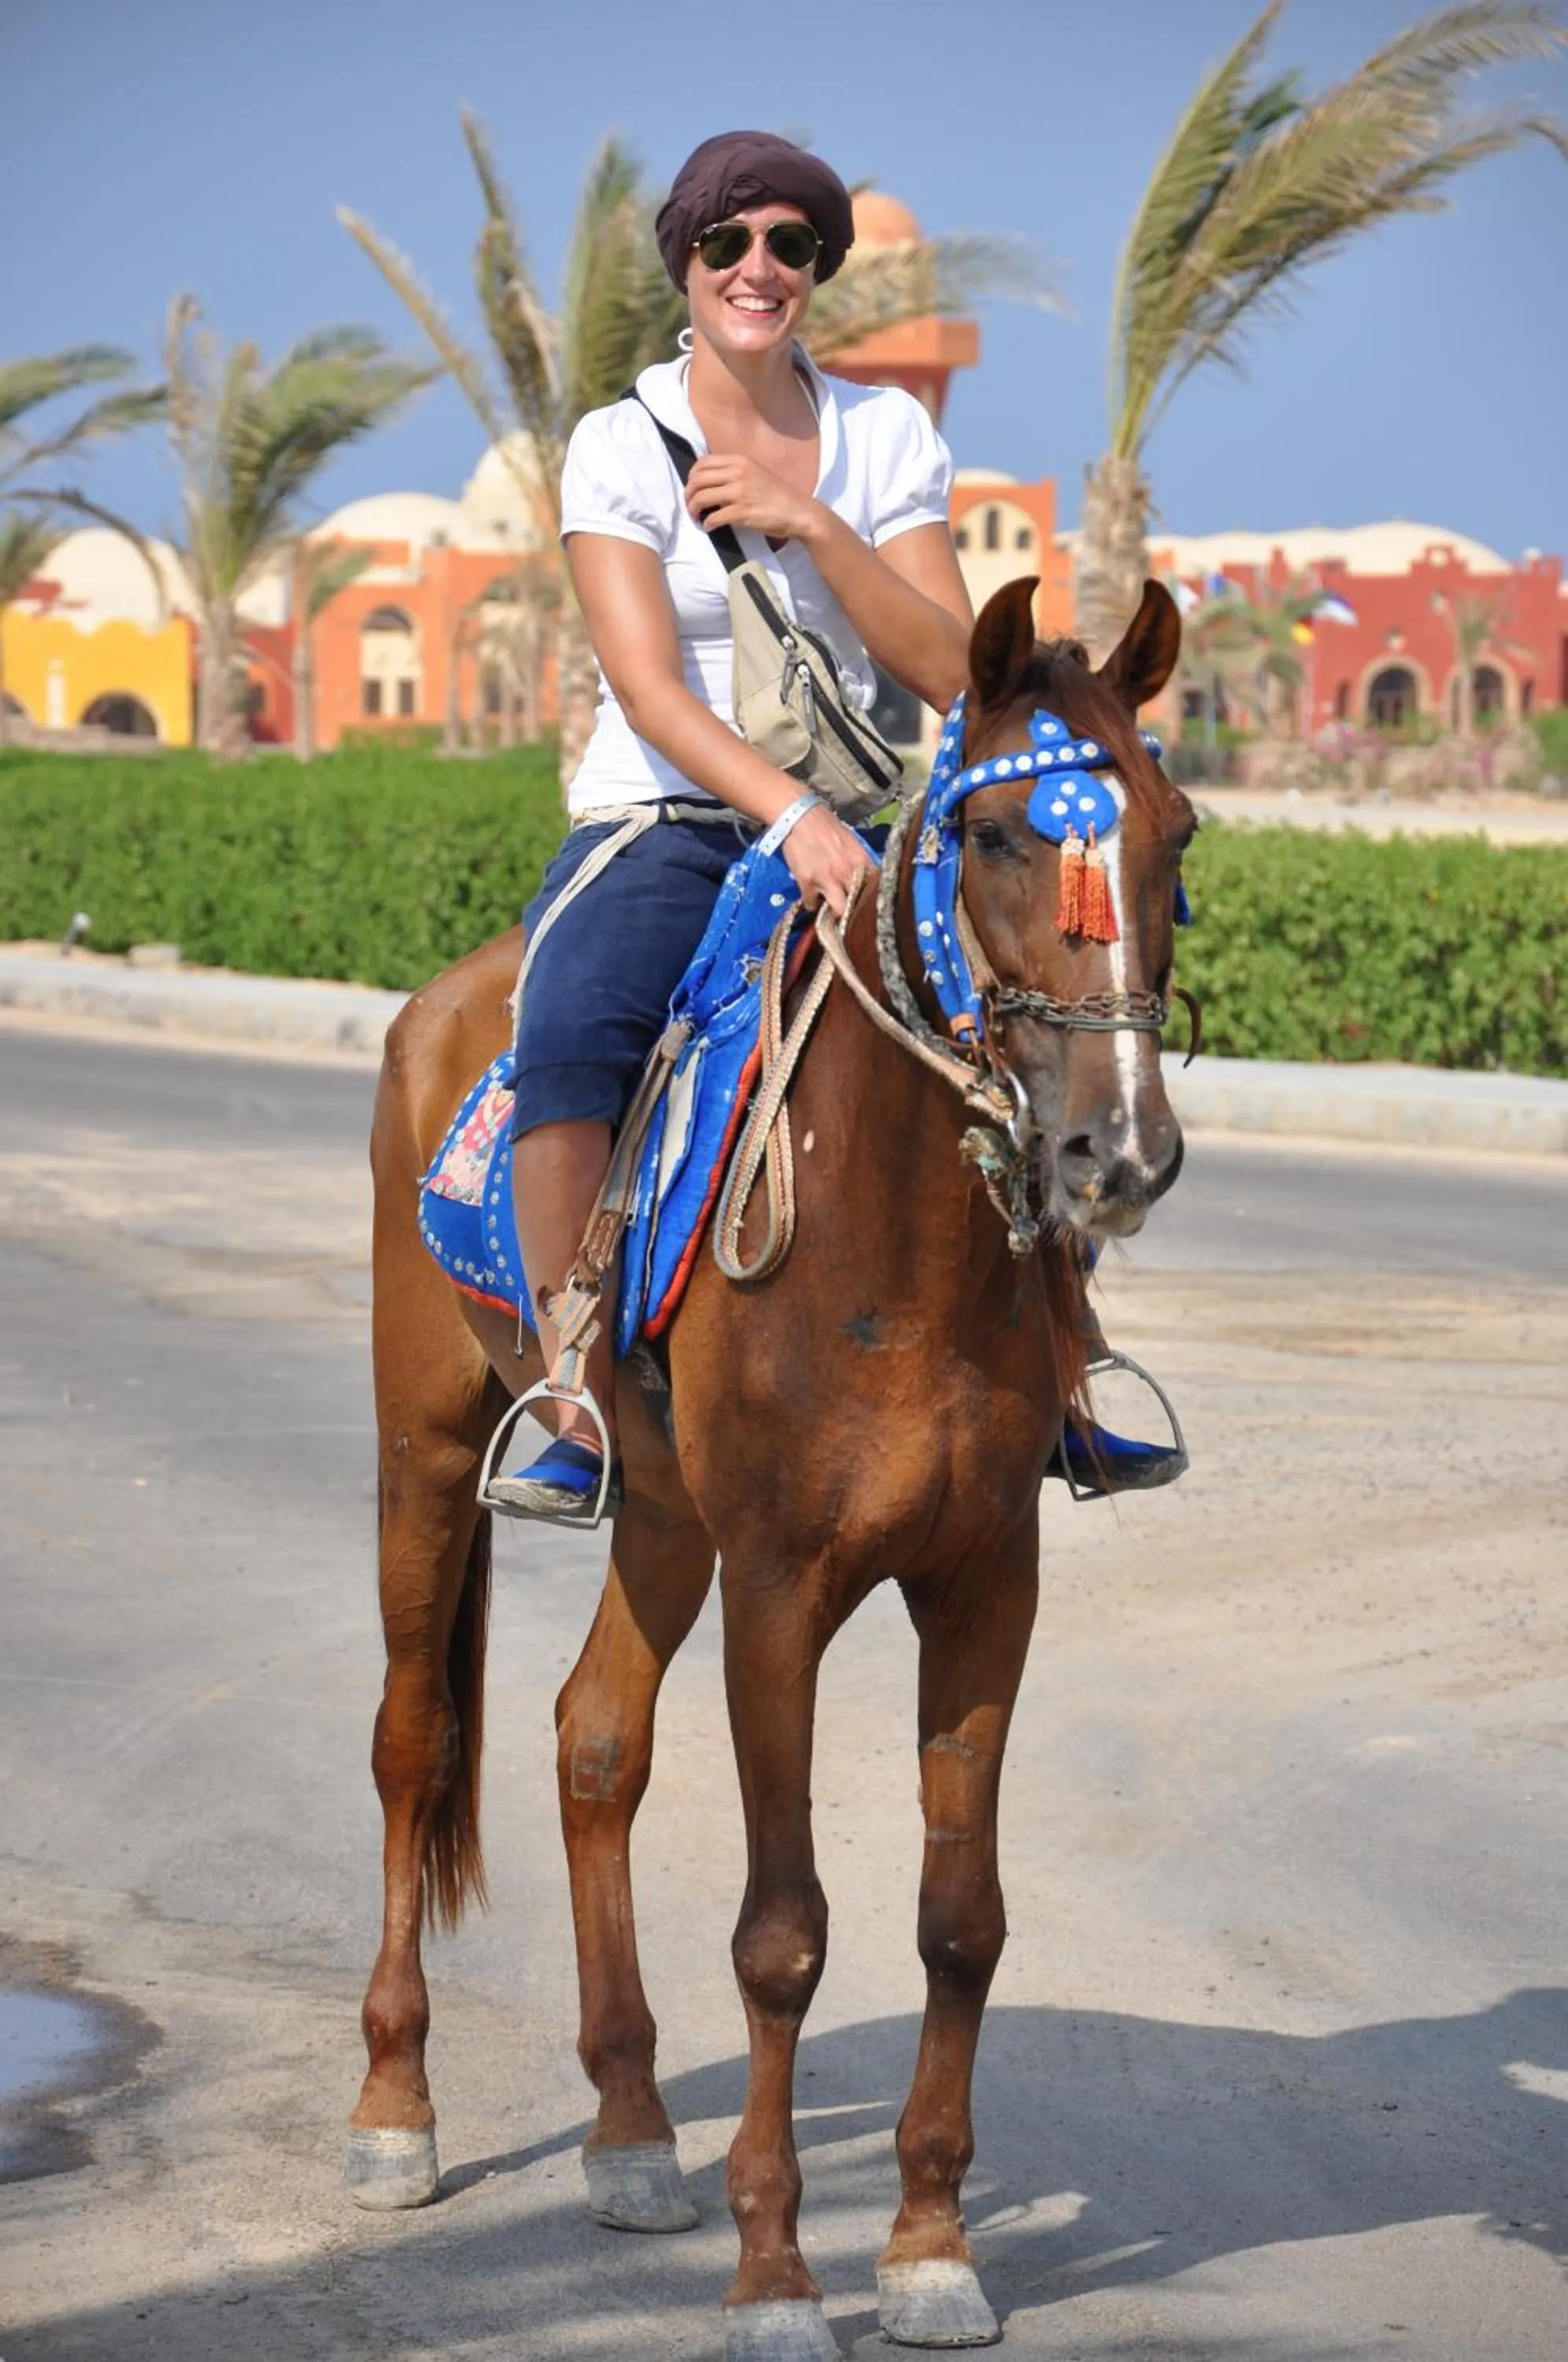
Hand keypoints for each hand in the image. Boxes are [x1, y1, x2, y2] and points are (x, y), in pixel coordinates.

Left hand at [685, 453, 819, 545]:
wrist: (799, 512)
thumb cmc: (778, 495)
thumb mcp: (756, 473)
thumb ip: (735, 473)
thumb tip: (713, 483)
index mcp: (740, 461)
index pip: (703, 462)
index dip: (691, 476)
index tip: (693, 488)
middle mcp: (738, 473)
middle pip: (697, 479)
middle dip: (688, 494)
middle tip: (690, 505)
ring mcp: (739, 493)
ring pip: (701, 497)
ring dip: (693, 509)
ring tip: (695, 517)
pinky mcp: (742, 513)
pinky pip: (713, 517)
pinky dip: (706, 524)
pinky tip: (709, 527)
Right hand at [780, 804, 874, 919]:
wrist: (800, 817)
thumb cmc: (827, 827)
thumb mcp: (852, 843)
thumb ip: (859, 863)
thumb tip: (864, 881)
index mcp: (861, 861)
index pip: (874, 890)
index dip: (870, 899)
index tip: (865, 904)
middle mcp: (847, 872)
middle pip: (858, 905)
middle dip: (854, 909)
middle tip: (849, 909)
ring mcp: (827, 879)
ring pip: (838, 910)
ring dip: (834, 911)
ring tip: (831, 907)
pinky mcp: (807, 883)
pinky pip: (812, 904)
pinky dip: (811, 903)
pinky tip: (812, 898)